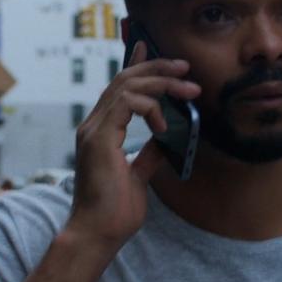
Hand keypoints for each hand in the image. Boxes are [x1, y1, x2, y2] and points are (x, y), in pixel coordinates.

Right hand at [67, 41, 199, 250]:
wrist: (98, 234)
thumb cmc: (114, 212)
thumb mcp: (139, 176)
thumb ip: (150, 153)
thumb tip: (167, 138)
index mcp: (100, 132)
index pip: (118, 88)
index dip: (135, 65)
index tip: (149, 48)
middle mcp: (93, 125)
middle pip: (124, 80)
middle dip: (157, 68)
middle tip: (186, 69)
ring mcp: (94, 130)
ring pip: (127, 86)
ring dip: (162, 83)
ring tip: (188, 90)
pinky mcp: (100, 137)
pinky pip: (127, 103)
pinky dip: (151, 106)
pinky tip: (165, 123)